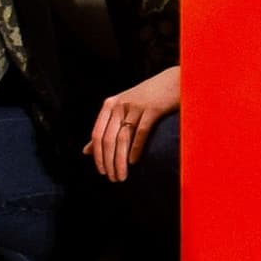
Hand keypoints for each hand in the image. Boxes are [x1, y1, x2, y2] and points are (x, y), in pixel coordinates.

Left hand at [90, 66, 176, 180]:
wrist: (175, 81)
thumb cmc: (149, 98)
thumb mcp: (123, 109)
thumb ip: (105, 128)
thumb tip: (85, 151)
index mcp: (110, 105)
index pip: (97, 134)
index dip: (97, 155)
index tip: (101, 171)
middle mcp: (120, 104)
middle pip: (108, 139)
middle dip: (108, 162)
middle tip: (113, 178)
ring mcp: (136, 106)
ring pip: (122, 139)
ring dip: (120, 161)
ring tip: (121, 176)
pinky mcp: (152, 108)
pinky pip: (140, 133)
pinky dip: (135, 149)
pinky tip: (134, 162)